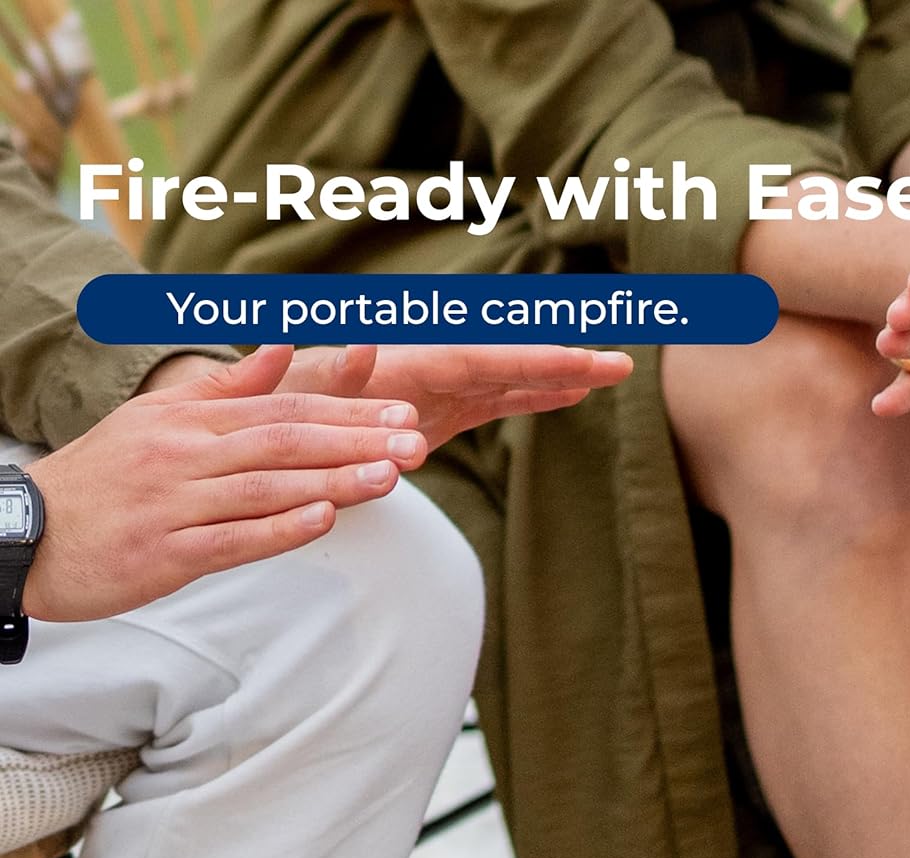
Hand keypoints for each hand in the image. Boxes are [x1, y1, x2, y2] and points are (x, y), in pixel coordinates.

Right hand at [23, 345, 430, 621]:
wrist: (26, 536)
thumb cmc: (106, 479)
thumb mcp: (158, 419)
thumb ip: (225, 388)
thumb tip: (282, 345)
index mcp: (188, 420)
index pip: (282, 408)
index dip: (346, 409)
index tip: (401, 413)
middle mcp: (184, 456)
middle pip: (283, 441)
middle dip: (355, 439)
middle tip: (415, 442)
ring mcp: (175, 504)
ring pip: (265, 488)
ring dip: (332, 480)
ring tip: (390, 476)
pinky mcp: (166, 554)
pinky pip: (231, 540)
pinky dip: (278, 529)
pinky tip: (323, 518)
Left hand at [274, 344, 633, 448]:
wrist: (252, 424)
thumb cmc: (262, 407)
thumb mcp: (286, 389)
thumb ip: (324, 370)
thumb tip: (361, 344)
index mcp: (399, 363)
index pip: (481, 360)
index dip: (533, 362)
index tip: (581, 362)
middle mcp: (425, 368)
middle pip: (507, 363)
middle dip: (563, 363)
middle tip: (621, 365)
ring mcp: (435, 390)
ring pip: (509, 380)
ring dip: (558, 378)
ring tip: (611, 373)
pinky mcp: (436, 413)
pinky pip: (492, 402)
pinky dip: (529, 398)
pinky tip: (568, 396)